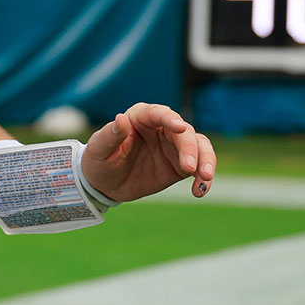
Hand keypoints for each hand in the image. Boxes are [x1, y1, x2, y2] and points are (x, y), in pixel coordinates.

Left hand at [80, 103, 215, 202]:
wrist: (104, 184)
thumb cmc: (98, 160)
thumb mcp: (98, 149)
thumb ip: (110, 135)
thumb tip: (120, 118)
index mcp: (140, 117)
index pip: (158, 113)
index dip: (169, 119)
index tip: (180, 127)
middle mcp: (161, 128)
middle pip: (184, 132)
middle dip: (190, 148)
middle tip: (189, 168)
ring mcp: (173, 146)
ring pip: (199, 146)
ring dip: (206, 160)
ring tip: (205, 178)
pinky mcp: (180, 165)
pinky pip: (199, 167)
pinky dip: (203, 178)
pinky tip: (200, 191)